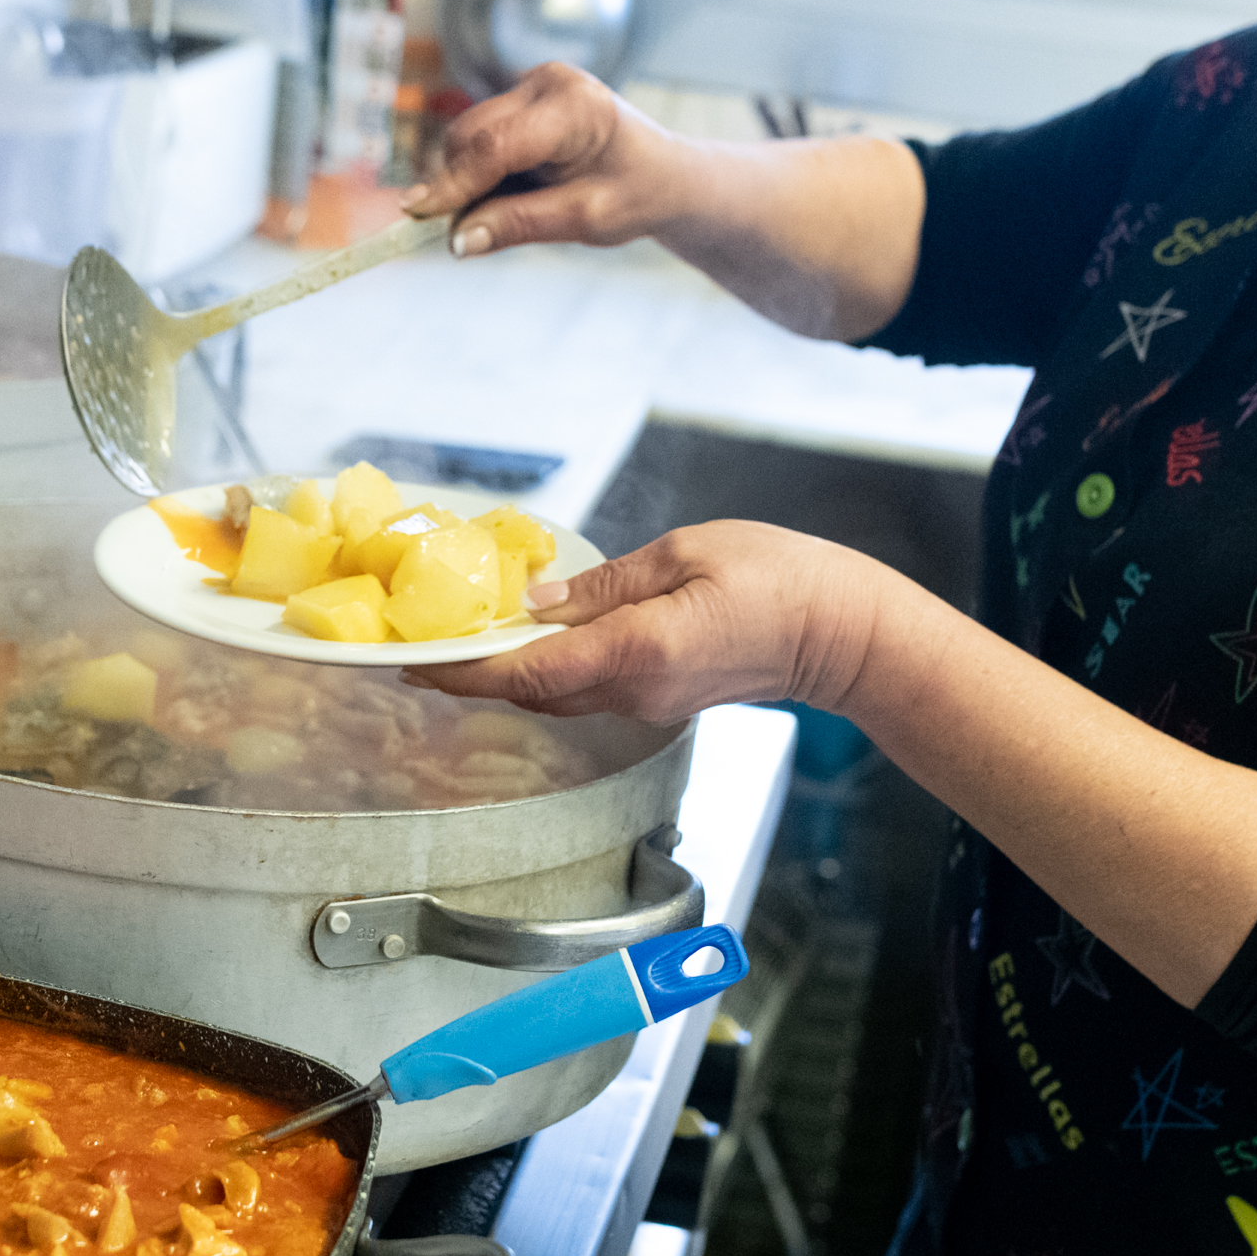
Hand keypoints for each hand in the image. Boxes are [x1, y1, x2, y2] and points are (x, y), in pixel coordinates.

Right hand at [402, 62, 684, 258]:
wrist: (664, 174)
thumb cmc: (636, 194)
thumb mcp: (585, 220)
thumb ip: (521, 224)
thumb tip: (458, 241)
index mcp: (576, 107)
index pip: (497, 145)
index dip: (454, 183)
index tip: (418, 216)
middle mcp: (549, 82)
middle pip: (472, 134)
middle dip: (457, 185)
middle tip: (462, 236)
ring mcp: (532, 84)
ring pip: (467, 136)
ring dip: (468, 179)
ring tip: (511, 210)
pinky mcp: (519, 97)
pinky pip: (479, 137)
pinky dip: (480, 171)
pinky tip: (512, 192)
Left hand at [410, 523, 878, 723]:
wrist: (842, 633)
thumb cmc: (780, 577)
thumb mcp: (684, 552)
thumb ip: (603, 583)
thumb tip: (536, 599)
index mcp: (638, 650)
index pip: (528, 673)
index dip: (464, 671)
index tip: (414, 661)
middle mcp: (635, 690)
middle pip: (531, 691)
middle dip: (470, 672)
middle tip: (417, 643)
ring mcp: (647, 703)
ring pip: (555, 695)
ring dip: (505, 673)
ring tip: (458, 638)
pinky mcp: (658, 699)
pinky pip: (585, 690)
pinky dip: (546, 670)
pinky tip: (527, 641)